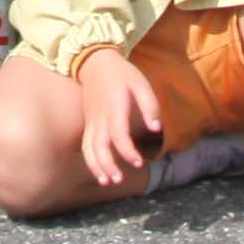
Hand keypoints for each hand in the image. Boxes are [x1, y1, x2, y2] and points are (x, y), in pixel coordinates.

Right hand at [75, 49, 165, 190]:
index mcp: (114, 108)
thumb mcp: (140, 83)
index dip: (128, 151)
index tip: (139, 162)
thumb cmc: (121, 74)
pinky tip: (99, 173)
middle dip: (108, 165)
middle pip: (100, 146)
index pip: (119, 135)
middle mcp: (100, 118)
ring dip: (97, 167)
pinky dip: (91, 161)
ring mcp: (92, 122)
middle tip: (119, 179)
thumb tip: (156, 128)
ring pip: (90, 149)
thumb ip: (150, 105)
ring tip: (108, 181)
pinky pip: (86, 146)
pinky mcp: (89, 124)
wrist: (94, 62)